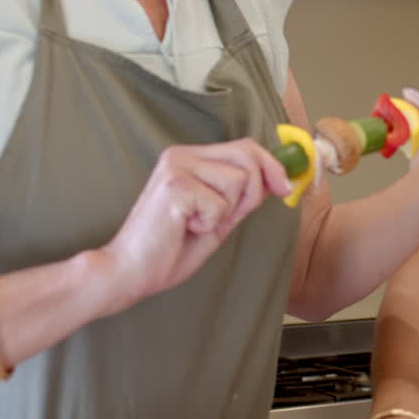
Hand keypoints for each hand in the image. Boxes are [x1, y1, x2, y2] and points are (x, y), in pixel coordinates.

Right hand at [99, 139, 290, 307]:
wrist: (133, 270)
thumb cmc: (172, 247)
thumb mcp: (219, 216)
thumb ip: (242, 194)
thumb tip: (277, 178)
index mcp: (190, 158)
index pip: (245, 147)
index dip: (272, 166)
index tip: (285, 188)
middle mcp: (181, 155)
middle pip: (247, 156)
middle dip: (252, 191)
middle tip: (225, 217)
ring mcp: (176, 167)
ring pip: (239, 180)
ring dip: (227, 211)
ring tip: (196, 222)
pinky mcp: (175, 185)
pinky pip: (221, 203)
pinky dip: (210, 223)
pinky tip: (185, 227)